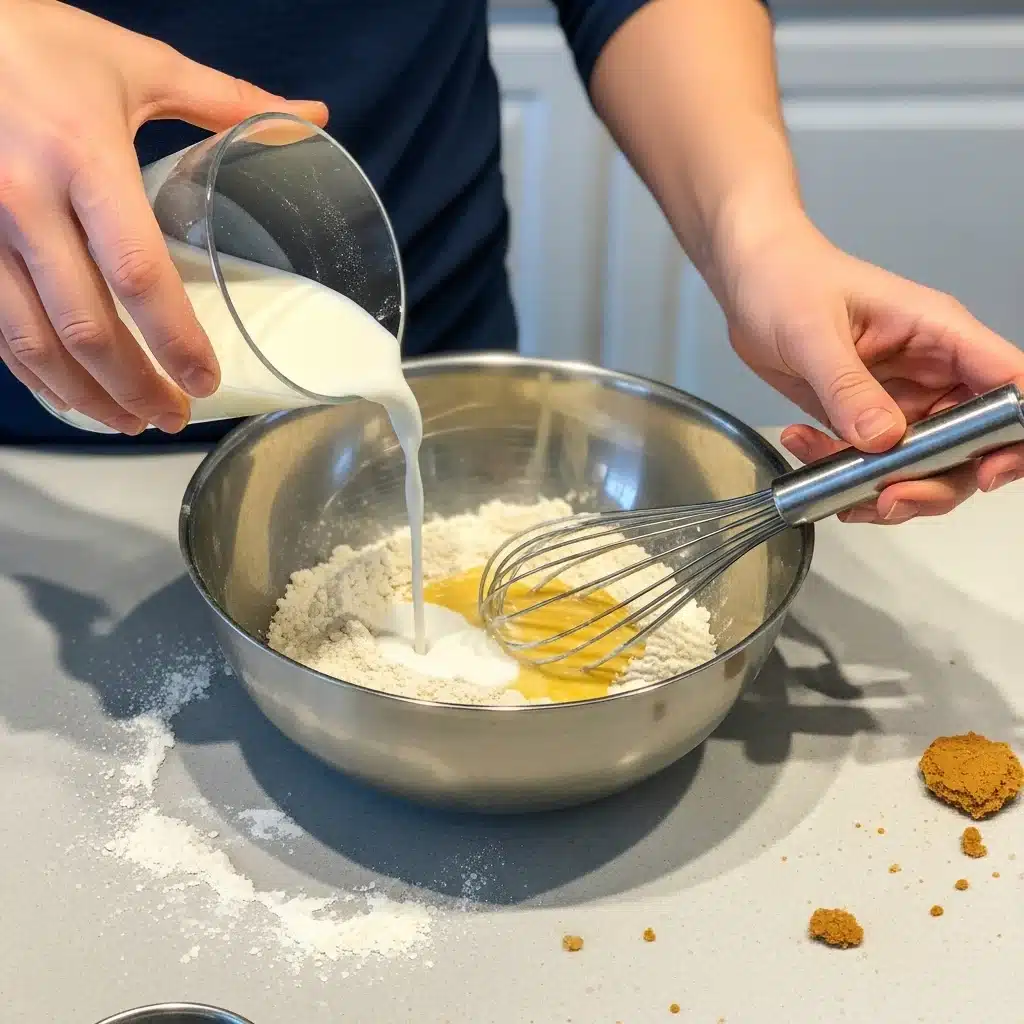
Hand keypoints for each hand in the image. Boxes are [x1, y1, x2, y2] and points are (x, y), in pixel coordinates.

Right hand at [0, 0, 326, 432]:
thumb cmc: (42, 43)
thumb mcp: (138, 63)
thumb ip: (227, 99)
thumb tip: (311, 119)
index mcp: (84, 157)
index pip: (137, 272)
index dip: (175, 339)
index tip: (207, 379)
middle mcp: (25, 200)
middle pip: (86, 325)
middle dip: (135, 386)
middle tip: (175, 417)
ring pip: (34, 341)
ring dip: (85, 396)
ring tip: (130, 422)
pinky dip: (35, 373)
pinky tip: (71, 395)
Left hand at [722, 216, 1023, 523]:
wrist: (750, 280)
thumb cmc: (788, 280)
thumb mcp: (813, 332)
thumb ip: (847, 386)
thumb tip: (883, 439)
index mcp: (941, 335)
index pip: (1009, 383)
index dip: (1013, 434)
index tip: (986, 471)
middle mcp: (932, 373)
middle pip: (970, 444)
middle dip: (936, 482)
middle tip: (887, 499)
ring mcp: (901, 400)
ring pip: (921, 466)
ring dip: (885, 490)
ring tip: (839, 490)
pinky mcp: (865, 419)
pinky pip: (871, 464)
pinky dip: (842, 475)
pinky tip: (804, 446)